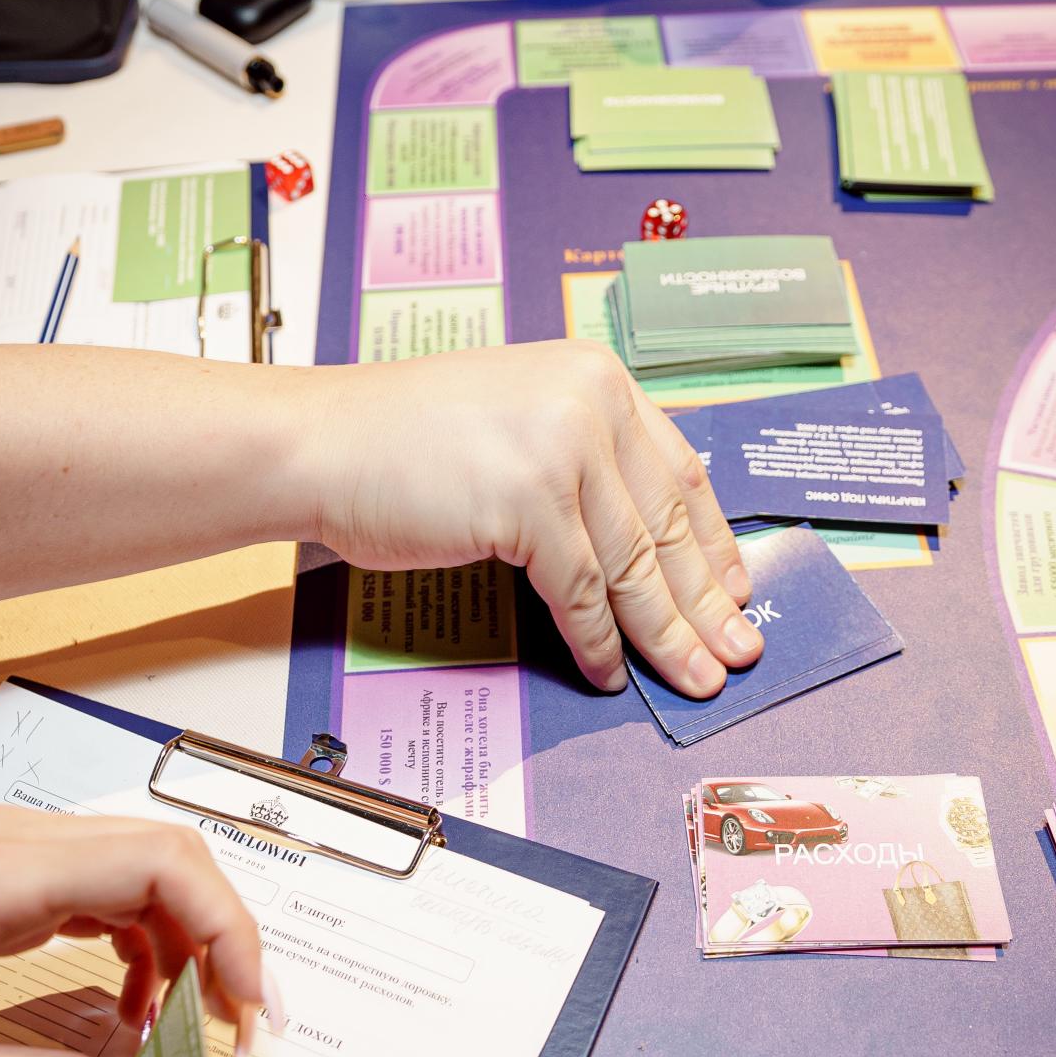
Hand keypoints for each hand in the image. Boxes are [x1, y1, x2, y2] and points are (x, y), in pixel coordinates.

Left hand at [0, 808, 278, 1056]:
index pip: (161, 866)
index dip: (230, 932)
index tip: (250, 1007)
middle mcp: (10, 841)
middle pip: (170, 856)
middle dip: (226, 939)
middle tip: (239, 1025)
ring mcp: (8, 846)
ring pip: (147, 865)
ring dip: (188, 940)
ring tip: (188, 1024)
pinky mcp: (4, 866)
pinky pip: (108, 882)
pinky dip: (144, 940)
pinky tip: (132, 1003)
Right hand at [309, 339, 761, 696]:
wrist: (319, 442)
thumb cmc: (401, 439)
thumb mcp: (517, 420)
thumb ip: (581, 460)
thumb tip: (636, 541)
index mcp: (596, 379)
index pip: (680, 472)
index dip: (712, 542)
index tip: (735, 588)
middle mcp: (590, 405)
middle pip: (665, 526)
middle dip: (705, 603)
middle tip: (736, 651)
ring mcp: (561, 451)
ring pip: (632, 567)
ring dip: (667, 635)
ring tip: (694, 677)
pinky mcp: (528, 504)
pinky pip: (579, 593)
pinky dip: (597, 641)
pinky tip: (609, 672)